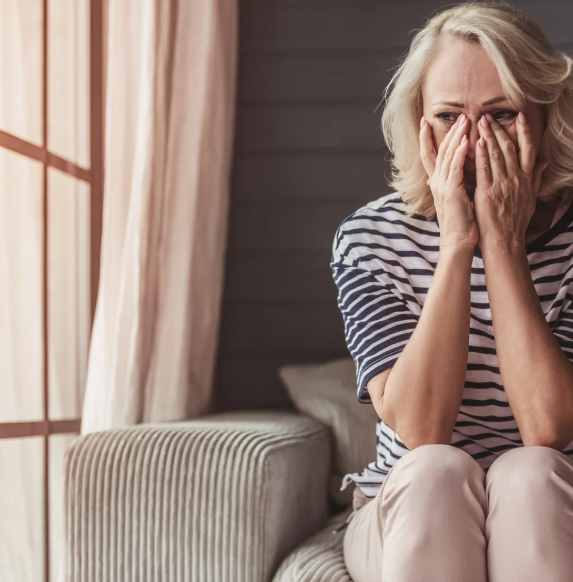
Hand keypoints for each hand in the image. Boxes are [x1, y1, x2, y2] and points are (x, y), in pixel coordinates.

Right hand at [420, 112, 478, 249]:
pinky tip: (467, 140)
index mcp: (436, 183)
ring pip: (447, 155)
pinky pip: (455, 167)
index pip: (429, 155)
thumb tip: (459, 172)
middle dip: (447, 131)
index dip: (426, 138)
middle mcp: (436, 182)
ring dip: (456, 136)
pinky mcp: (451, 190)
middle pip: (438, 150)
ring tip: (465, 121)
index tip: (425, 122)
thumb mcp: (456, 198)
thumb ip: (455, 182)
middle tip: (457, 115)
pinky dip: (460, 152)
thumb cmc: (460, 222)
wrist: (457, 240)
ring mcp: (442, 186)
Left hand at [473, 111, 548, 251]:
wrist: (505, 241)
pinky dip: (480, 155)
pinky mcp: (487, 193)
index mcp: (527, 179)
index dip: (524, 132)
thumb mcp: (530, 199)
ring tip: (480, 123)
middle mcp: (516, 179)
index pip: (528, 149)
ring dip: (488, 137)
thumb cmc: (515, 222)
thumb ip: (535, 179)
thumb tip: (542, 163)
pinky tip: (476, 143)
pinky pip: (484, 170)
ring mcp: (502, 185)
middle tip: (488, 116)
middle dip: (499, 130)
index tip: (519, 117)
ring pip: (496, 155)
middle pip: (509, 148)